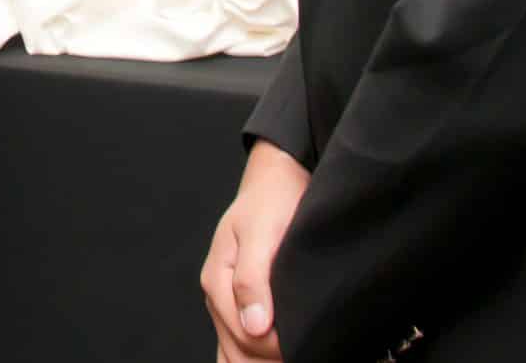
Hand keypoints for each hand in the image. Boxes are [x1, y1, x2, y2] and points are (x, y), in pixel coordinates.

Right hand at [201, 140, 309, 361]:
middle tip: (305, 351)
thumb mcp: (260, 232)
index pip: (245, 337)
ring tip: (295, 352)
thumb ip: (252, 279)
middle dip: (269, 359)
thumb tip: (255, 324)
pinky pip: (242, 342)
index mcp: (218, 280)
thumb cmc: (270, 200)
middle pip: (239, 351)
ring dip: (264, 360)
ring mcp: (231, 301)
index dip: (278, 348)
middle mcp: (220, 296)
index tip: (307, 341)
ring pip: (239, 352)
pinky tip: (277, 356)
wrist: (278, 180)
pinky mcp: (245, 301)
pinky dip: (258, 356)